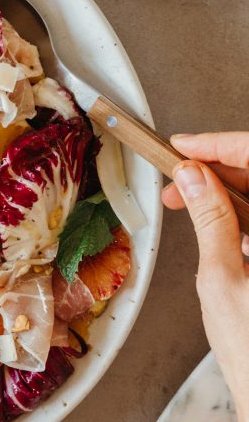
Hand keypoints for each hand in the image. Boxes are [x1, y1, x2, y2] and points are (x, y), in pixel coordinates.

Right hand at [163, 132, 248, 419]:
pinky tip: (217, 224)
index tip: (185, 146)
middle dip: (222, 166)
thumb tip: (195, 175)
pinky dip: (242, 216)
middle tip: (178, 174)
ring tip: (187, 199)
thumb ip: (210, 217)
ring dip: (230, 191)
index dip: (221, 144)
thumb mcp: (221, 276)